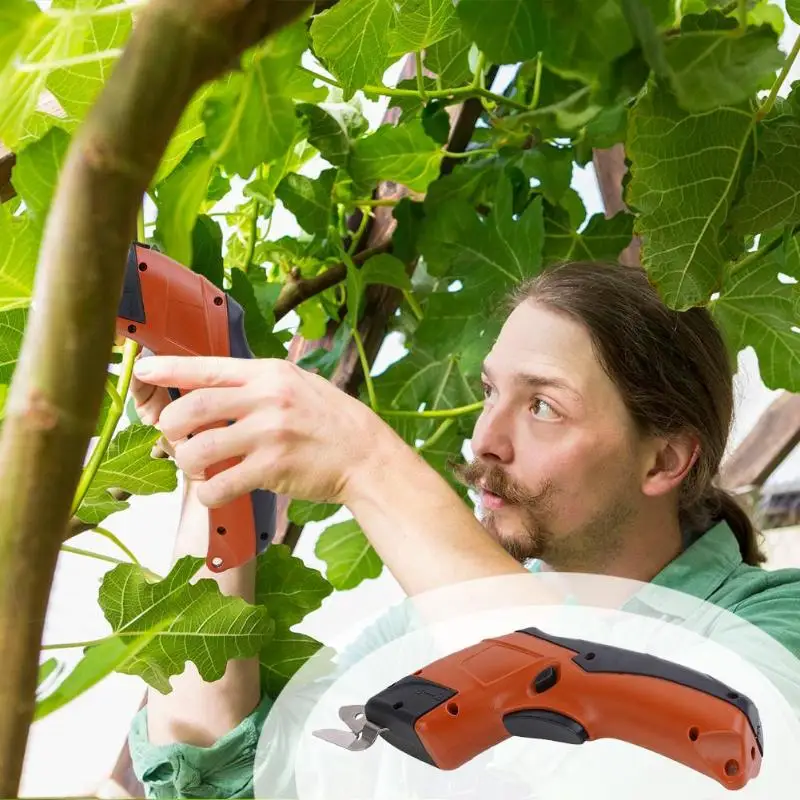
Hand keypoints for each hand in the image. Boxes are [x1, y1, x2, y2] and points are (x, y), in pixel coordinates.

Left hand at [131, 355, 396, 508]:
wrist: (366, 455)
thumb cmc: (330, 420)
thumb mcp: (297, 384)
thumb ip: (256, 384)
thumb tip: (210, 389)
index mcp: (269, 373)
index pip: (206, 367)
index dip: (168, 370)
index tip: (142, 371)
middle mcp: (266, 398)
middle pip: (189, 409)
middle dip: (170, 428)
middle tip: (175, 438)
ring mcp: (269, 433)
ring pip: (196, 450)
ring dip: (186, 464)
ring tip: (198, 468)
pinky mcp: (272, 468)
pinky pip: (218, 485)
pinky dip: (208, 493)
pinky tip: (217, 491)